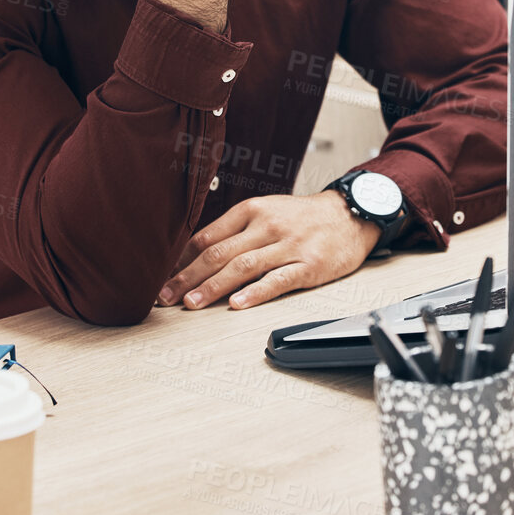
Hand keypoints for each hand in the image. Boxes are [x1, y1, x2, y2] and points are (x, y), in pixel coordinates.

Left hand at [157, 191, 380, 310]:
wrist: (350, 214)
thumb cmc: (303, 217)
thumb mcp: (266, 211)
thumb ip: (234, 230)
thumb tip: (195, 254)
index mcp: (252, 210)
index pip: (208, 236)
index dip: (182, 260)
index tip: (163, 277)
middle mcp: (267, 226)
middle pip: (220, 253)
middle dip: (188, 277)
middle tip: (165, 296)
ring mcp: (289, 246)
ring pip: (243, 267)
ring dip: (213, 287)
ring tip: (191, 304)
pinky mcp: (309, 266)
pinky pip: (278, 280)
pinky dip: (255, 293)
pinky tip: (237, 304)